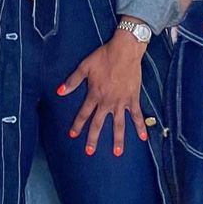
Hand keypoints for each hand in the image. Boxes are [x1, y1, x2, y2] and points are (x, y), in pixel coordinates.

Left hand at [57, 28, 148, 155]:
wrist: (125, 51)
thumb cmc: (104, 56)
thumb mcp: (84, 67)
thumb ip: (72, 81)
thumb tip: (59, 92)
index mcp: (94, 94)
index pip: (84, 114)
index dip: (77, 125)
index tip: (73, 135)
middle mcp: (107, 102)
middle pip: (99, 124)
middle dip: (93, 139)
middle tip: (90, 152)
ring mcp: (121, 102)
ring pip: (119, 124)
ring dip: (117, 139)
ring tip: (117, 153)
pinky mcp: (133, 99)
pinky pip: (137, 115)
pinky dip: (140, 126)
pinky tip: (143, 137)